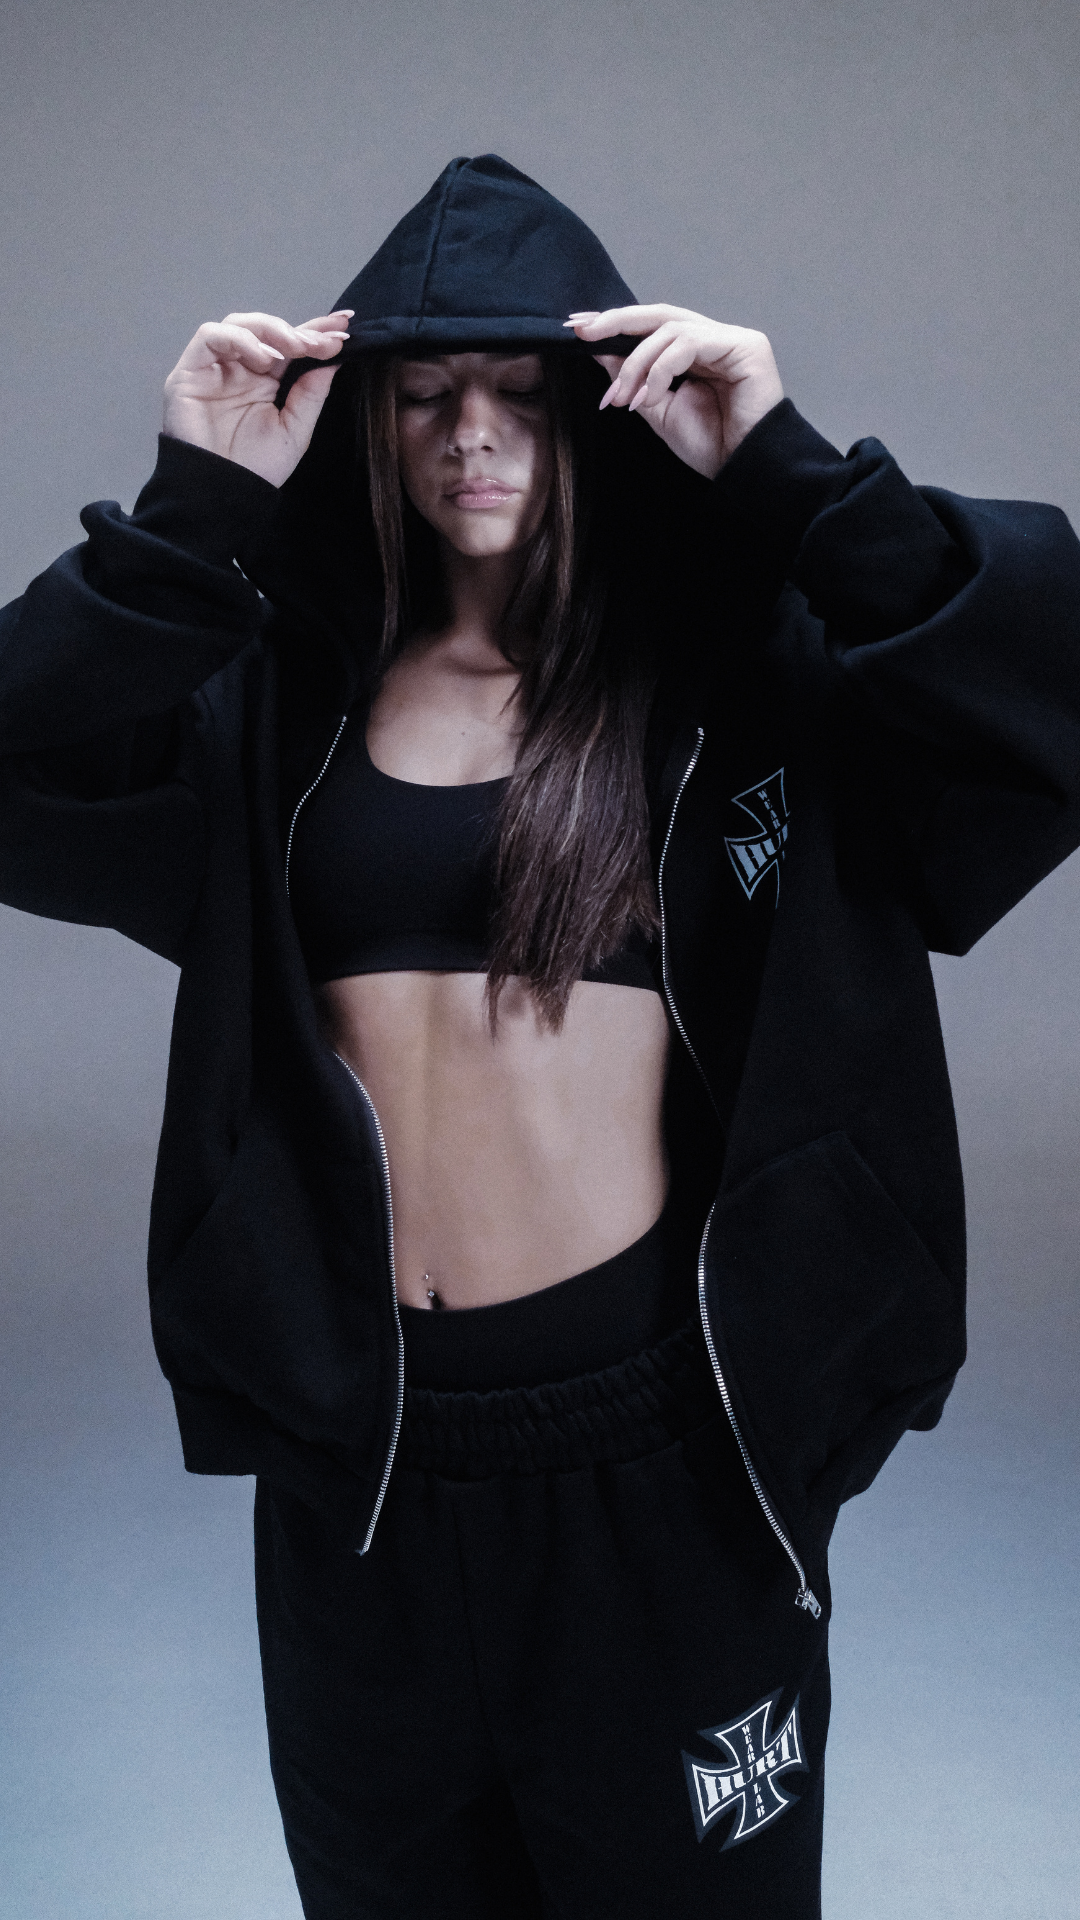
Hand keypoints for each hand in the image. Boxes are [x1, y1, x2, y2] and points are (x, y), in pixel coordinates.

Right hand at [162, 310, 351, 486]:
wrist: (223, 494)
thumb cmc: (255, 468)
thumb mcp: (295, 430)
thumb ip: (312, 393)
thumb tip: (334, 358)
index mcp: (265, 381)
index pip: (290, 346)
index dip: (315, 330)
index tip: (344, 326)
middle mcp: (240, 368)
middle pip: (266, 329)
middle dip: (298, 330)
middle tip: (323, 341)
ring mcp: (214, 367)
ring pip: (239, 323)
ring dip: (271, 330)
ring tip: (296, 348)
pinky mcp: (190, 370)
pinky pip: (210, 336)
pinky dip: (239, 339)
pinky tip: (263, 359)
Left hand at [565, 304, 782, 478]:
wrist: (741, 470)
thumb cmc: (709, 445)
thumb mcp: (657, 409)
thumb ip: (633, 379)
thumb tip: (600, 350)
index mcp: (695, 351)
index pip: (652, 326)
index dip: (615, 322)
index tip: (577, 327)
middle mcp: (713, 338)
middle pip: (659, 316)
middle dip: (616, 322)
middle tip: (583, 331)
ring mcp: (730, 338)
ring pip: (670, 329)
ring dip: (637, 362)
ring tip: (621, 396)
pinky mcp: (745, 345)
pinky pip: (689, 343)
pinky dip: (661, 368)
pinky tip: (650, 396)